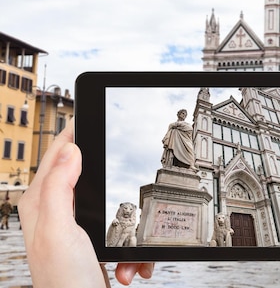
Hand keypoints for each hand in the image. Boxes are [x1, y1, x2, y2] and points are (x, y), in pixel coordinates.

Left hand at [19, 120, 153, 286]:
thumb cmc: (65, 283)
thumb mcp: (59, 231)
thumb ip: (59, 188)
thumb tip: (71, 151)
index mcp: (40, 204)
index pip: (55, 155)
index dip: (73, 133)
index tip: (93, 116)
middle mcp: (55, 213)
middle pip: (87, 176)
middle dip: (113, 183)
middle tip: (128, 178)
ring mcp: (76, 229)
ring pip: (111, 205)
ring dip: (129, 226)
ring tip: (128, 251)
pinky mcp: (94, 244)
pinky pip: (122, 232)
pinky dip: (132, 249)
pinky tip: (132, 265)